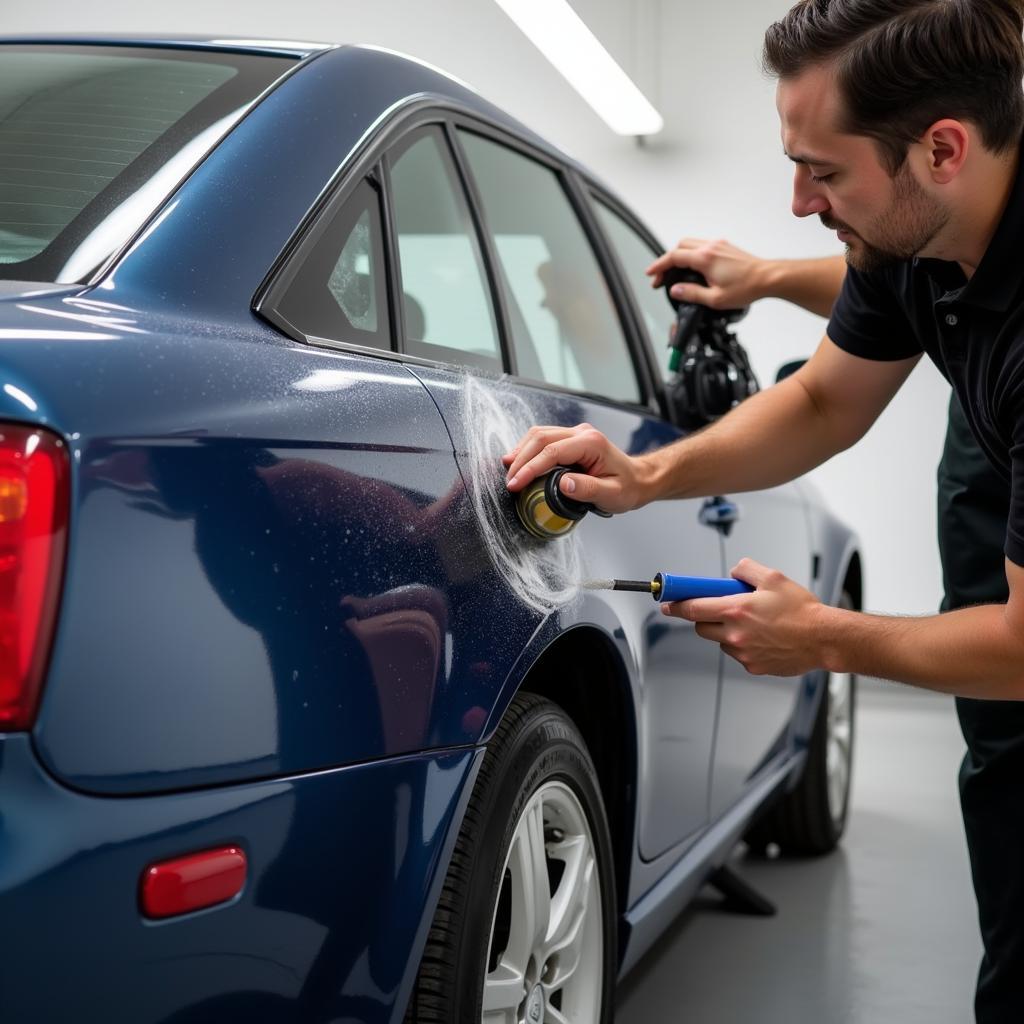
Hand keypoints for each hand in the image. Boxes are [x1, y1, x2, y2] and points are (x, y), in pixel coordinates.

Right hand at [502, 423, 648, 514]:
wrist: (638, 479)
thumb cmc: (628, 487)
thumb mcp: (611, 494)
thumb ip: (587, 489)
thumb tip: (563, 485)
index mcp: (591, 443)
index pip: (551, 451)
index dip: (530, 467)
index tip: (516, 483)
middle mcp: (582, 433)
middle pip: (540, 438)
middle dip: (520, 459)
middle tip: (510, 481)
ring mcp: (576, 433)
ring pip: (539, 434)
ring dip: (521, 452)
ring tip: (510, 471)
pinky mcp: (571, 439)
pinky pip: (544, 439)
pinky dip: (528, 450)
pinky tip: (520, 462)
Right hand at [646, 238, 767, 309]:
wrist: (768, 278)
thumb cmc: (747, 287)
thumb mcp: (715, 299)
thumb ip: (692, 294)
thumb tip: (676, 291)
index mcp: (705, 259)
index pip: (674, 257)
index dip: (659, 265)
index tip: (651, 274)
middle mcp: (711, 247)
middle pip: (680, 246)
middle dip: (667, 260)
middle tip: (662, 276)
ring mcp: (719, 245)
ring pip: (691, 244)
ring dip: (679, 255)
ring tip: (675, 272)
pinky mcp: (726, 247)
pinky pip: (702, 246)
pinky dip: (692, 254)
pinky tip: (693, 267)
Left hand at [664, 558, 825, 675]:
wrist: (824, 639)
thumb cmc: (802, 610)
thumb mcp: (773, 577)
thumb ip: (746, 570)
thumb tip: (733, 571)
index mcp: (736, 610)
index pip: (693, 608)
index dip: (676, 605)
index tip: (667, 603)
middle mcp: (735, 634)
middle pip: (701, 627)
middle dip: (706, 616)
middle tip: (722, 608)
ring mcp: (743, 653)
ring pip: (720, 641)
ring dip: (726, 631)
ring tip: (753, 623)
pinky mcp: (753, 666)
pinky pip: (737, 653)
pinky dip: (743, 645)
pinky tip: (764, 637)